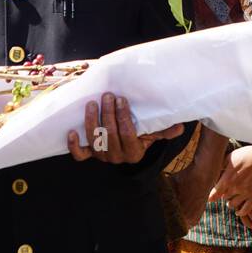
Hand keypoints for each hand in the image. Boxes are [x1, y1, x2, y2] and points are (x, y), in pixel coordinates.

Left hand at [67, 92, 182, 164]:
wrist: (124, 148)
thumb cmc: (139, 135)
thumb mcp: (152, 133)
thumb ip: (163, 130)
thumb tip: (180, 126)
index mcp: (134, 153)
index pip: (128, 134)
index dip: (123, 117)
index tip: (122, 99)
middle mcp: (117, 157)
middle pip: (110, 134)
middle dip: (108, 113)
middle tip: (108, 95)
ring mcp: (102, 156)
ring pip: (94, 140)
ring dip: (92, 121)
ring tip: (92, 103)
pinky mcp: (89, 155)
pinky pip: (80, 155)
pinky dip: (74, 145)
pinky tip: (71, 131)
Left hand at [208, 145, 251, 228]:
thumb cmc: (243, 155)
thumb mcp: (228, 158)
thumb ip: (219, 167)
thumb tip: (210, 172)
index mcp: (227, 179)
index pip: (214, 194)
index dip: (210, 197)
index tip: (209, 199)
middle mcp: (235, 188)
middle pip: (223, 198)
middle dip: (223, 194)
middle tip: (225, 190)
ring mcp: (245, 193)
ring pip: (232, 205)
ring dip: (230, 202)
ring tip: (231, 197)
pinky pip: (246, 210)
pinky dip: (241, 212)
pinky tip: (238, 212)